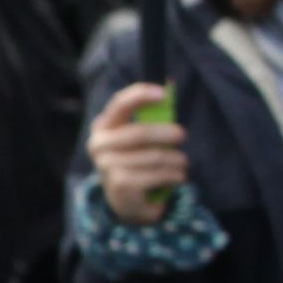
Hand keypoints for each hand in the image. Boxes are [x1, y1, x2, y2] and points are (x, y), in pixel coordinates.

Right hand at [86, 83, 187, 226]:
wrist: (127, 199)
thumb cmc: (138, 159)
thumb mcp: (142, 136)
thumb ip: (153, 114)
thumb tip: (170, 83)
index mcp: (103, 126)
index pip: (119, 104)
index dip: (140, 95)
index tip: (164, 93)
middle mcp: (99, 144)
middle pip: (140, 133)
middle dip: (167, 133)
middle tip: (183, 135)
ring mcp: (107, 165)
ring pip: (155, 156)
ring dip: (177, 160)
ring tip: (181, 163)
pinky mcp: (120, 184)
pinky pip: (159, 174)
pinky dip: (175, 176)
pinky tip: (176, 177)